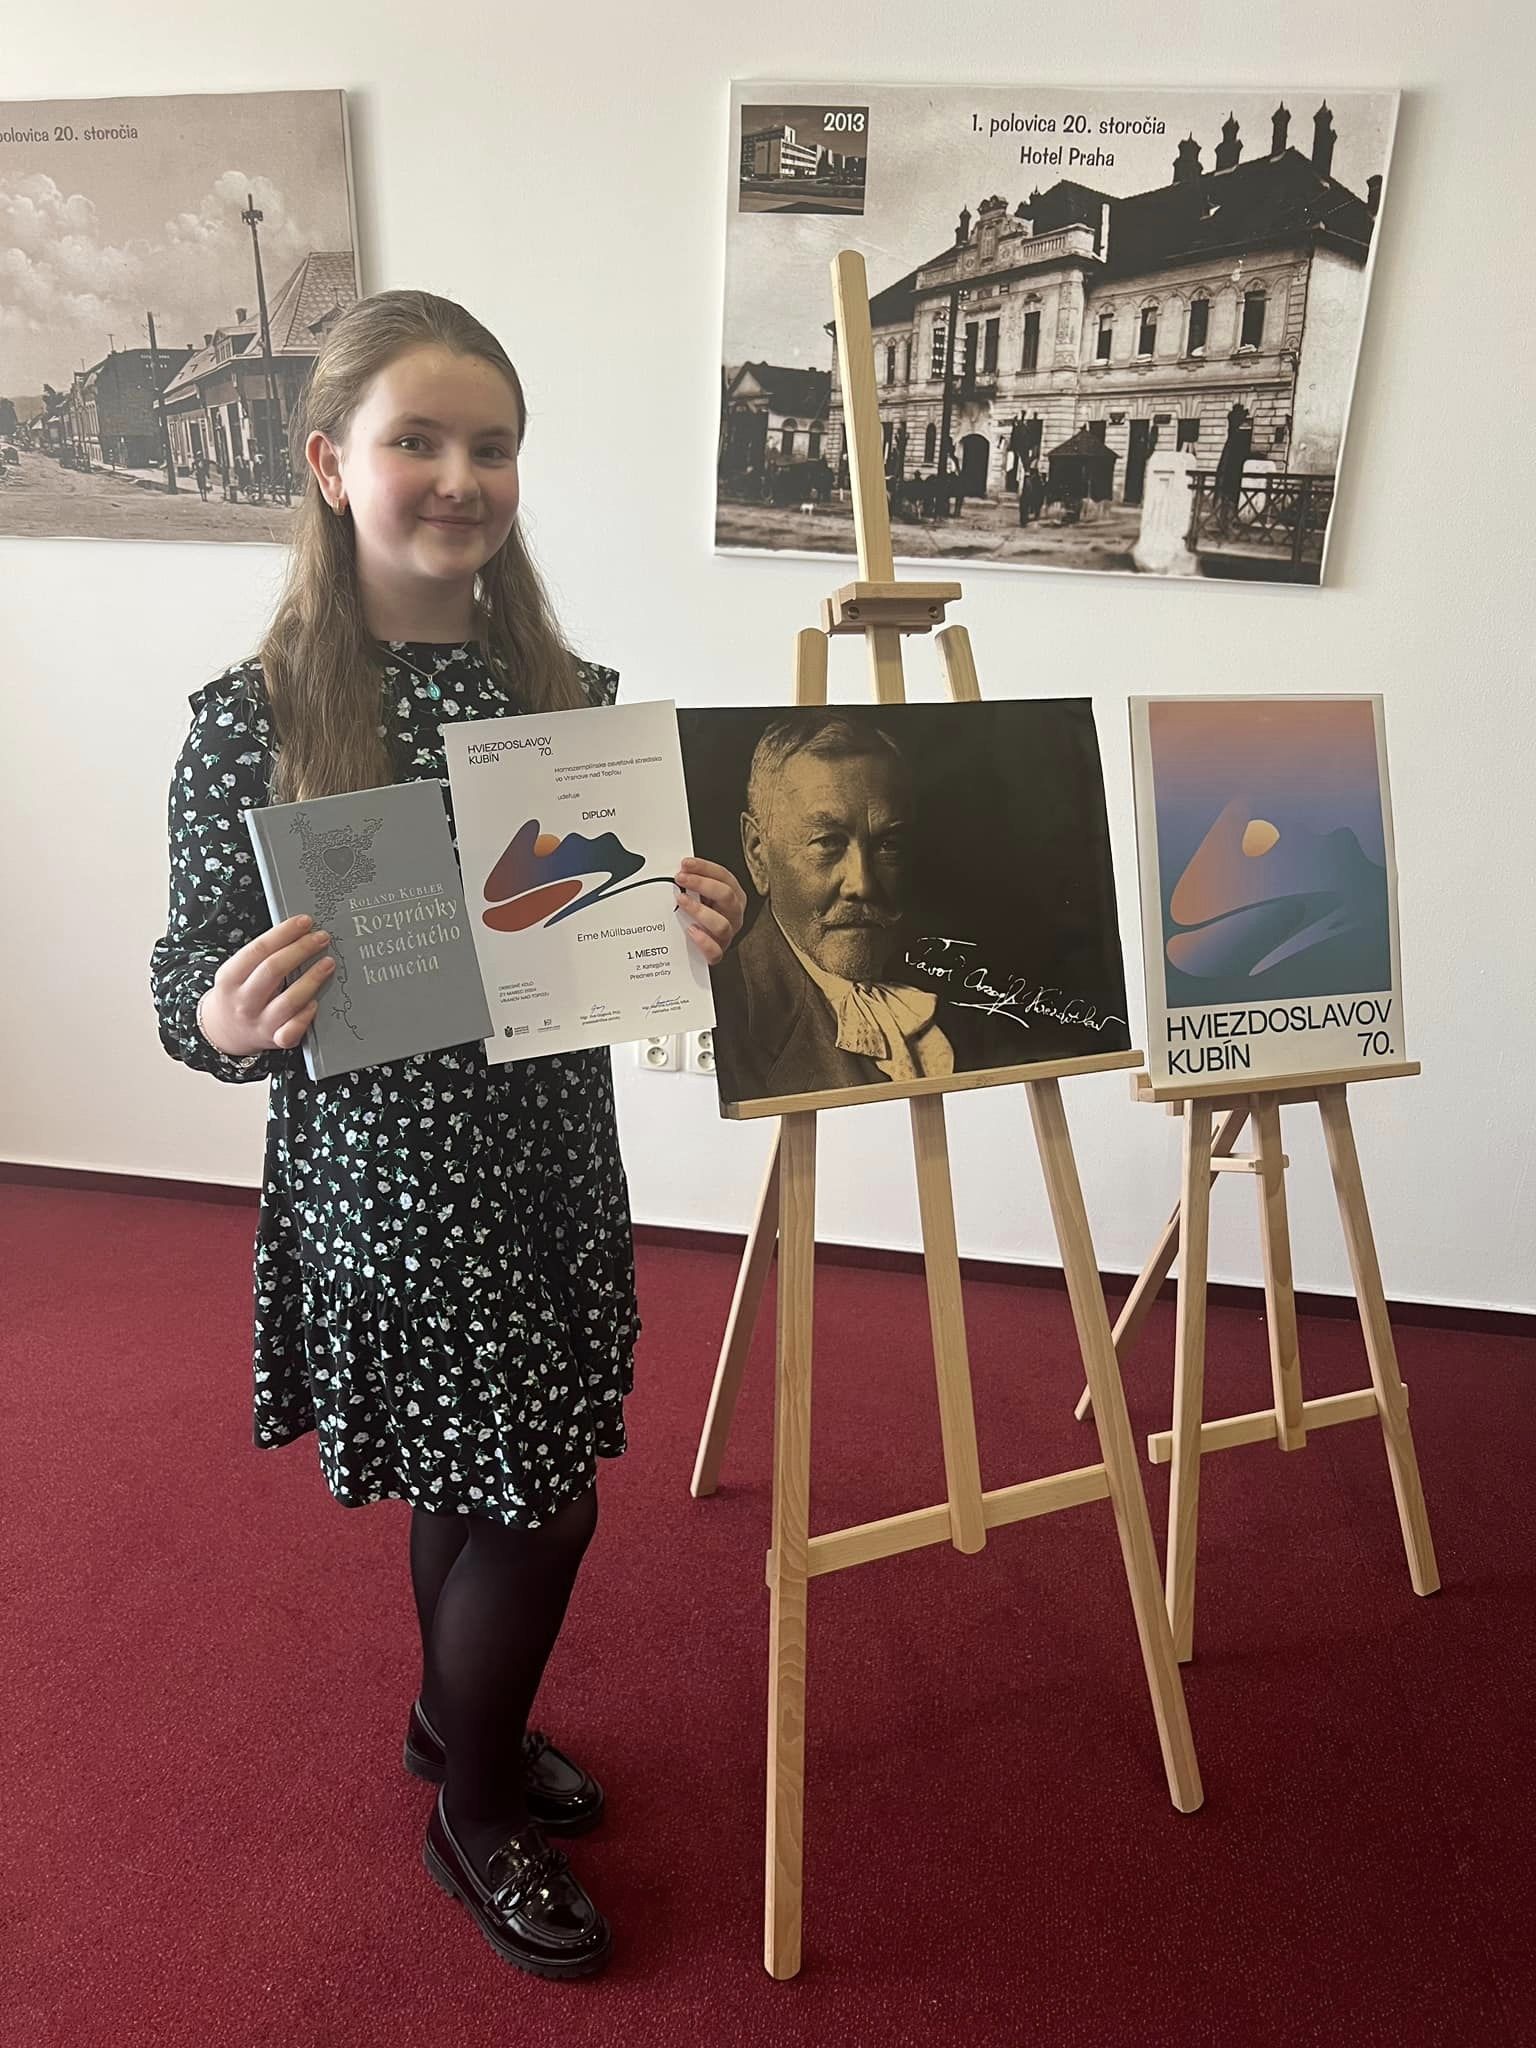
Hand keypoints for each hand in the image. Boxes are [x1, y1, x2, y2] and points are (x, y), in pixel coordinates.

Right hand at [197, 914, 336, 1056]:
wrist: (224, 1031)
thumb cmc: (239, 993)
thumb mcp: (237, 972)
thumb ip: (262, 956)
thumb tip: (298, 930)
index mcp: (230, 978)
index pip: (258, 950)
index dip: (284, 933)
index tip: (305, 921)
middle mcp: (243, 1001)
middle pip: (273, 970)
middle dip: (301, 950)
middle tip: (322, 937)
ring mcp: (259, 1022)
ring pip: (288, 1000)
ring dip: (312, 979)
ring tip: (328, 963)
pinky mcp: (274, 1039)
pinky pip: (293, 1030)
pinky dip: (306, 1016)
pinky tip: (316, 1003)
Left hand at [674, 858, 745, 966]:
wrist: (702, 945)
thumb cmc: (702, 914)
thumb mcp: (701, 895)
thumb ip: (694, 884)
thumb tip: (679, 870)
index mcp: (733, 896)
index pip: (724, 877)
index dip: (704, 868)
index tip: (685, 864)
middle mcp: (733, 914)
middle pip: (726, 895)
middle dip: (701, 883)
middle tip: (681, 879)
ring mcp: (727, 935)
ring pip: (721, 924)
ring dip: (699, 910)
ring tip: (681, 901)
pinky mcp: (717, 953)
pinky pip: (715, 951)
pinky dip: (703, 941)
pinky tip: (690, 931)